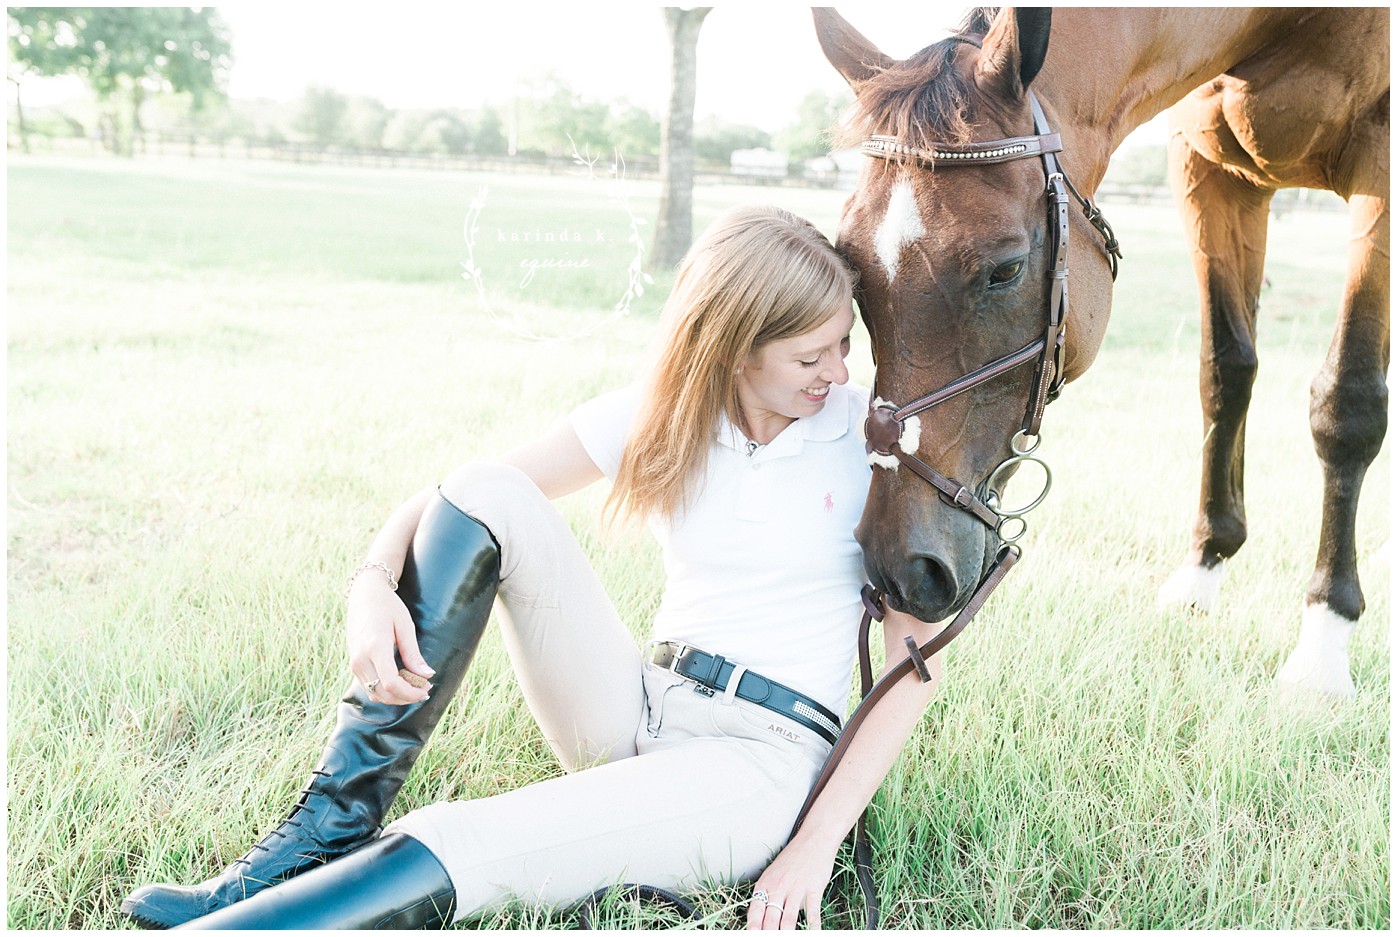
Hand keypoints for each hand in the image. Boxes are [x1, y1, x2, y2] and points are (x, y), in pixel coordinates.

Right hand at [345, 577, 432, 704]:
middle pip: (383, 694)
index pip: (391, 683)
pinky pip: (369, 687)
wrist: (363, 595)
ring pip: (374, 694)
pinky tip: (401, 681)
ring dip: (396, 696)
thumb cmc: (388, 606)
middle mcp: (360, 659)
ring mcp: (354, 663)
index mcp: (375, 647)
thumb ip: (413, 654)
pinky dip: (385, 690)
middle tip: (425, 690)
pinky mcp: (354, 665)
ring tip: (415, 686)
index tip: (426, 690)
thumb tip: (427, 675)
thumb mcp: (405, 626)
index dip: (410, 693)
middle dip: (406, 697)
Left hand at [746, 834, 838, 929]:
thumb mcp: (774, 872)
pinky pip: (812, 913)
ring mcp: (796, 889)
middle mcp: (779, 887)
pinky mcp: (813, 889)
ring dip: (787, 933)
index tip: (752, 935)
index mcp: (766, 883)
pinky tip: (812, 933)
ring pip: (788, 919)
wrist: (814, 840)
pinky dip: (812, 927)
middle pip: (770, 919)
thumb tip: (763, 917)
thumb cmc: (794, 857)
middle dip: (769, 934)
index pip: (755, 910)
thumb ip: (768, 893)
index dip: (753, 927)